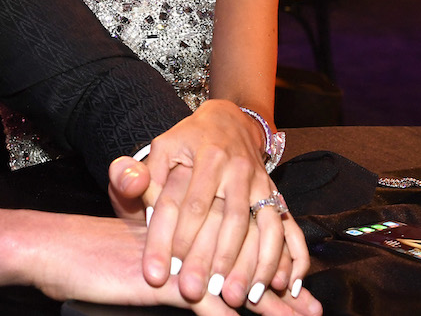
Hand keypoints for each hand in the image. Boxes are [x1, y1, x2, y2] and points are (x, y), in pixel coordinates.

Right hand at [0, 206, 319, 315]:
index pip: (228, 250)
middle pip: (242, 267)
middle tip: (316, 309)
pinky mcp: (165, 282)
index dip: (262, 267)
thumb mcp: (127, 263)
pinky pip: (209, 307)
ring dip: (273, 307)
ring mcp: (177, 262)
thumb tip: (184, 283)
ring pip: (236, 286)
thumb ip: (158, 270)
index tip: (294, 288)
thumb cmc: (81, 257)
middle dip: (280, 292)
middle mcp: (184, 245)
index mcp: (178, 236)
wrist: (49, 247)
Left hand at [108, 101, 309, 306]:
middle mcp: (240, 171)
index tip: (164, 271)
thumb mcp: (161, 146)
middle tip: (198, 292)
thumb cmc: (188, 141)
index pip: (192, 205)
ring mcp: (263, 184)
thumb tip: (132, 186)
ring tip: (241, 297)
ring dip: (255, 266)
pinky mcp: (277, 197)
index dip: (178, 239)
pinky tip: (279, 284)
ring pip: (265, 229)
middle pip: (230, 222)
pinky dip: (287, 258)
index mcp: (208, 157)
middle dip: (215, 260)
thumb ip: (142, 170)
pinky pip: (288, 230)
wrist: (230, 122)